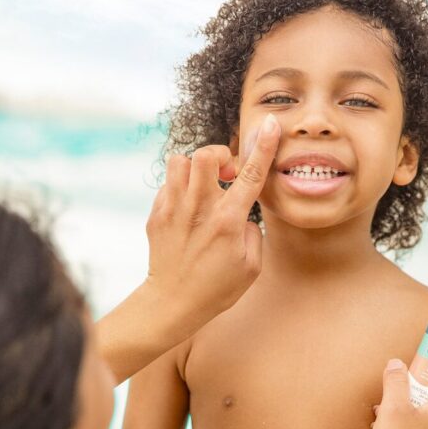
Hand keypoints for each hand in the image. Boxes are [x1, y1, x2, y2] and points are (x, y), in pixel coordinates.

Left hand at [146, 115, 279, 339]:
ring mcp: (174, 210)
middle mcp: (199, 210)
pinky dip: (180, 187)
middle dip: (219, 155)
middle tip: (225, 174)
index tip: (271, 125)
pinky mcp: (156, 214)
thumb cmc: (216, 288)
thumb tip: (244, 214)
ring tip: (203, 187)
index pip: (250, 174)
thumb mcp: (252, 266)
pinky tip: (187, 208)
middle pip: (206, 155)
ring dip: (195, 168)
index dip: (263, 146)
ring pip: (180, 161)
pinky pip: (168, 183)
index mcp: (228, 221)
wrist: (171, 303)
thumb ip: (253, 231)